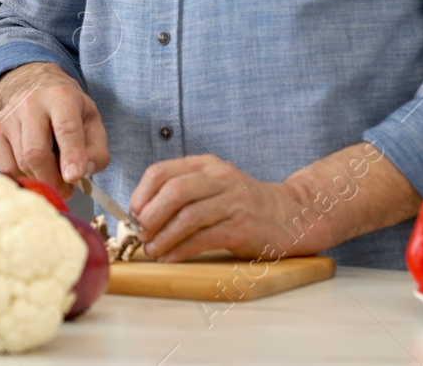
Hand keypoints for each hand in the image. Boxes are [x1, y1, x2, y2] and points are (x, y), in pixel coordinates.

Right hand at [0, 62, 109, 198]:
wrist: (37, 88)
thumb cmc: (68, 110)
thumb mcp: (93, 123)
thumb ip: (96, 151)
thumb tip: (83, 173)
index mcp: (62, 97)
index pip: (66, 129)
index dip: (71, 156)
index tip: (74, 178)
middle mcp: (31, 102)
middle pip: (36, 152)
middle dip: (52, 180)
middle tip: (65, 190)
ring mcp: (9, 115)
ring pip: (22, 163)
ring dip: (40, 178)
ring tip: (52, 174)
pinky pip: (7, 167)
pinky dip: (23, 176)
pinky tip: (35, 169)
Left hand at [128, 155, 313, 262]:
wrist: (290, 214)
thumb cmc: (243, 202)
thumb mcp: (213, 185)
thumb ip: (182, 192)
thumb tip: (141, 213)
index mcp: (205, 165)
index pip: (161, 172)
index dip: (141, 194)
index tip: (132, 213)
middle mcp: (218, 178)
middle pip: (173, 192)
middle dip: (150, 215)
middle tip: (140, 233)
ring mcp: (232, 202)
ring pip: (187, 217)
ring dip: (164, 237)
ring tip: (152, 250)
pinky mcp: (242, 227)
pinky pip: (204, 239)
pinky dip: (181, 250)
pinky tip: (171, 257)